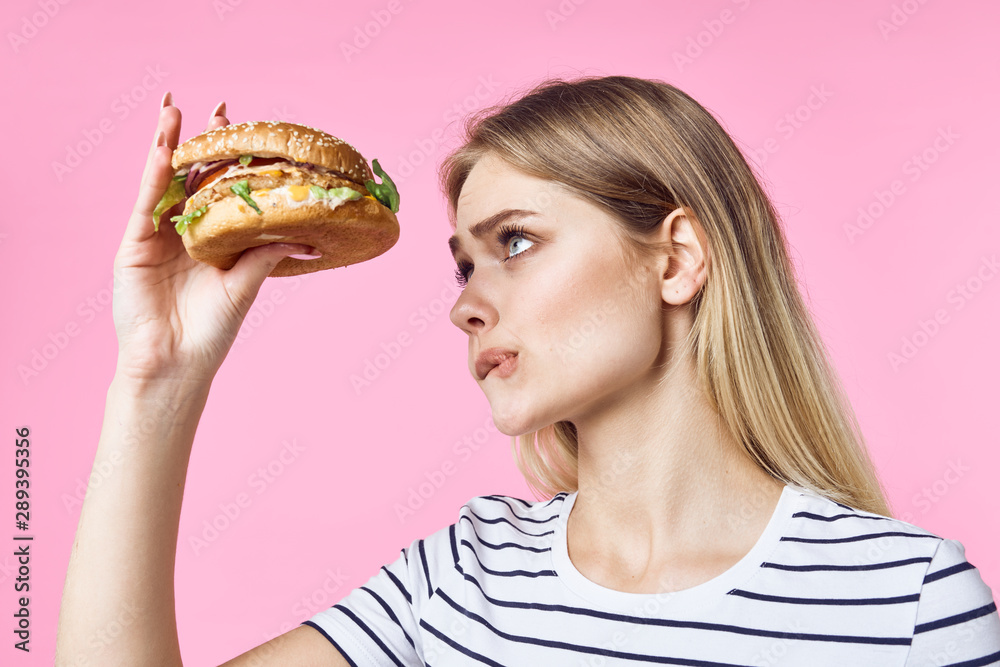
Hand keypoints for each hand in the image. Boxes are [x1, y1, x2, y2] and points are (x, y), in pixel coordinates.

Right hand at [112, 95, 315, 382]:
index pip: (218, 187)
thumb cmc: (211, 332)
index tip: (243, 126)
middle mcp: (182, 232)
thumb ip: (268, 256)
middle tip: (217, 107)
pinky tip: (162, 150)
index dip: (228, 157)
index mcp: (210, 238)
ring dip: (167, 144)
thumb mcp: (246, 286)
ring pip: (162, 181)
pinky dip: (154, 176)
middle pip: (190, 176)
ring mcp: (155, 236)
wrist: (175, 363)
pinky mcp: (132, 246)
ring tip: (173, 108)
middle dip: (200, 141)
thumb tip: (308, 237)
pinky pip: (146, 203)